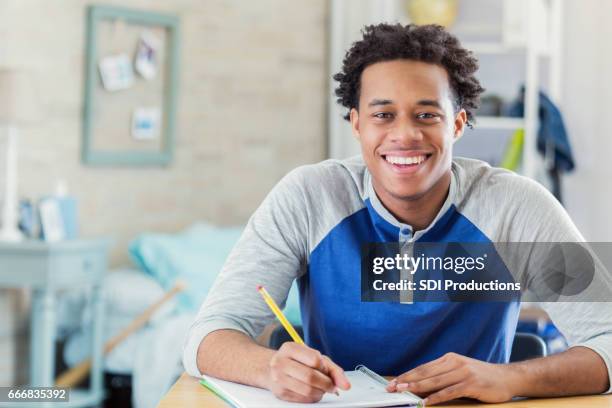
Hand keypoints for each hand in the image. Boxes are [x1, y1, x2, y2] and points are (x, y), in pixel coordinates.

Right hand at [266, 342, 350, 402]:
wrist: (272, 369)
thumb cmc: (297, 361)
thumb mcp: (314, 357)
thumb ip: (333, 369)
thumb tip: (346, 385)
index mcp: (290, 348)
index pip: (315, 359)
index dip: (324, 367)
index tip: (325, 370)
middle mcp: (280, 362)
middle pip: (311, 376)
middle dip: (326, 383)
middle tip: (330, 385)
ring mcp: (278, 378)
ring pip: (308, 390)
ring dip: (320, 392)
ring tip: (320, 388)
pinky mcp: (280, 393)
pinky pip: (303, 400)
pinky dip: (312, 398)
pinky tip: (311, 392)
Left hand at [386, 352, 515, 405]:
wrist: (507, 378)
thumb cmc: (481, 377)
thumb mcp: (460, 371)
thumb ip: (443, 376)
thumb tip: (420, 386)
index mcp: (449, 358)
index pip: (423, 367)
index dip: (407, 375)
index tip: (394, 381)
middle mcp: (454, 362)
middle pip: (425, 373)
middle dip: (407, 381)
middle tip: (392, 388)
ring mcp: (463, 372)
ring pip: (435, 381)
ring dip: (417, 388)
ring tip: (404, 392)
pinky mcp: (471, 383)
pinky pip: (449, 391)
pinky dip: (436, 397)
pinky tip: (426, 402)